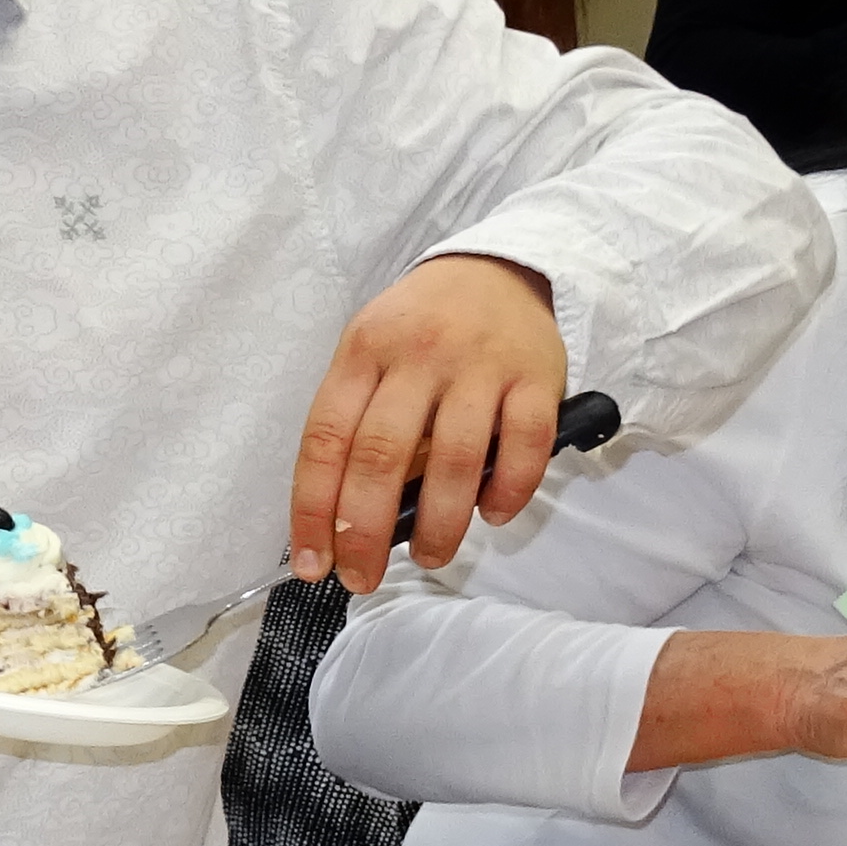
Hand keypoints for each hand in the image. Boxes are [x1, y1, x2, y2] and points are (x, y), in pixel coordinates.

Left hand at [288, 254, 561, 592]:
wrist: (499, 268)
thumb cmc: (422, 327)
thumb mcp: (373, 352)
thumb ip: (359, 421)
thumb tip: (343, 520)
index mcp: (363, 351)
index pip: (325, 440)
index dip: (313, 510)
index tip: (311, 563)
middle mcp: (418, 354)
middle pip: (381, 457)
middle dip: (365, 533)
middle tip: (362, 577)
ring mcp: (480, 365)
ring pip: (453, 460)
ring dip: (439, 525)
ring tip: (430, 556)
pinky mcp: (536, 377)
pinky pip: (524, 447)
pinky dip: (507, 491)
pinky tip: (492, 514)